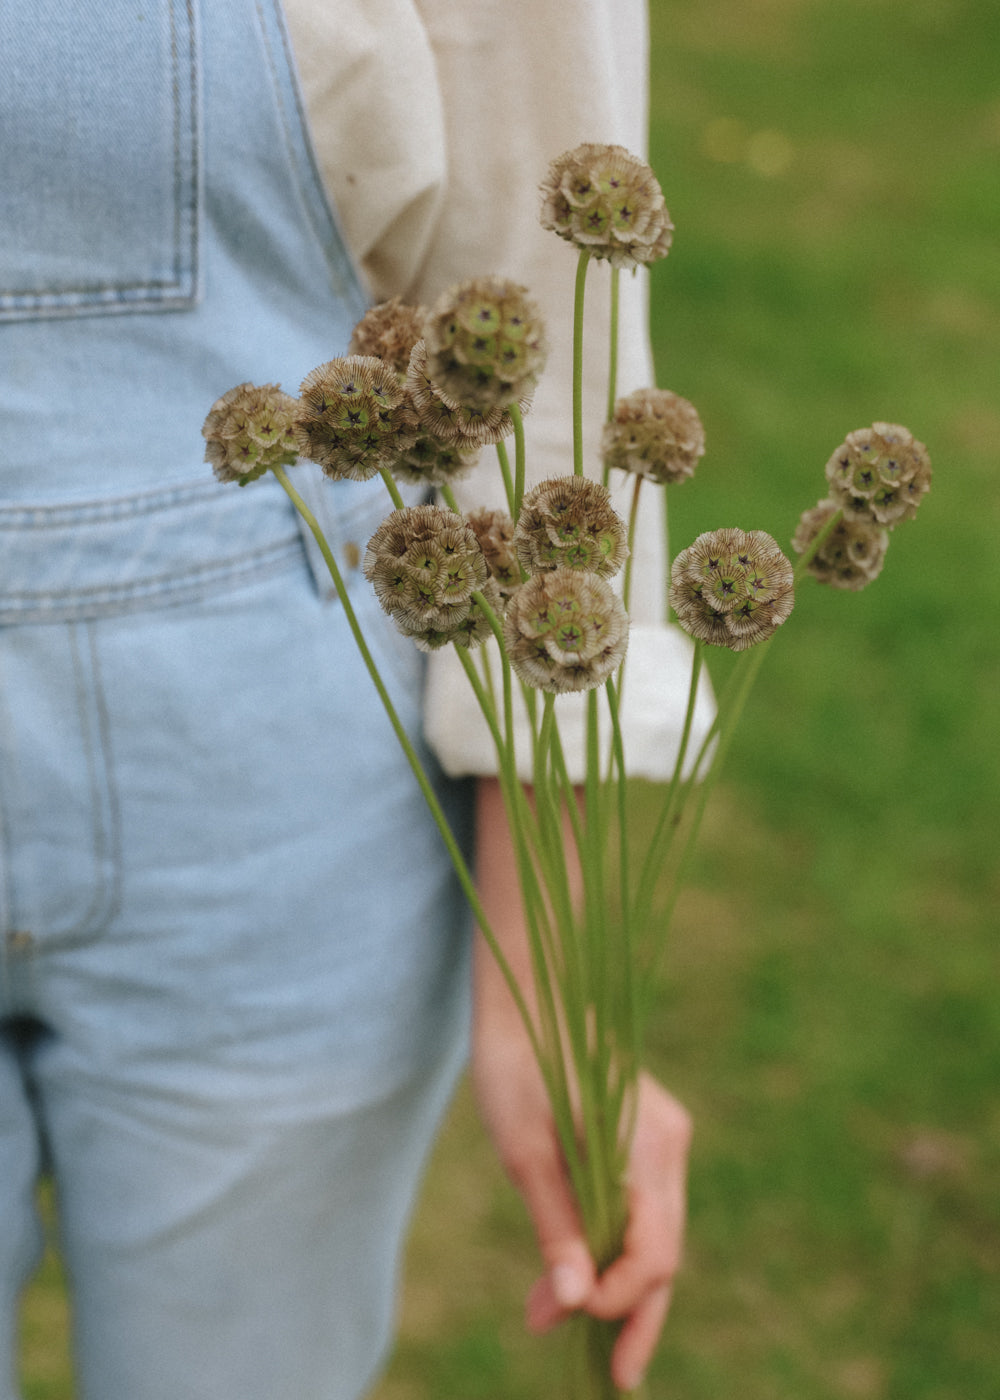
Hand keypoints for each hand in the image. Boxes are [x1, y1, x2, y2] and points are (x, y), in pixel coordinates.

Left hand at [473, 1020, 690, 1392]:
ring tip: (570, 1329)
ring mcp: (664, 1139)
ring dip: (618, 1283)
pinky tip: (582, 1275)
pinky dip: (615, 1245)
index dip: (619, 1302)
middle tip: (614, 1379)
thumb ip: (556, 1228)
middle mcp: (670, 1145)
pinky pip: (643, 1206)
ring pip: (655, 1232)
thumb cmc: (518, 1066)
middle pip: (664, 1251)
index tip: (569, 1325)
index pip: (653, 1252)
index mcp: (648, 1145)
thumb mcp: (525, 1152)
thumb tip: (573, 1306)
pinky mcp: (648, 1136)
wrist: (528, 1001)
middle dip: (634, 1314)